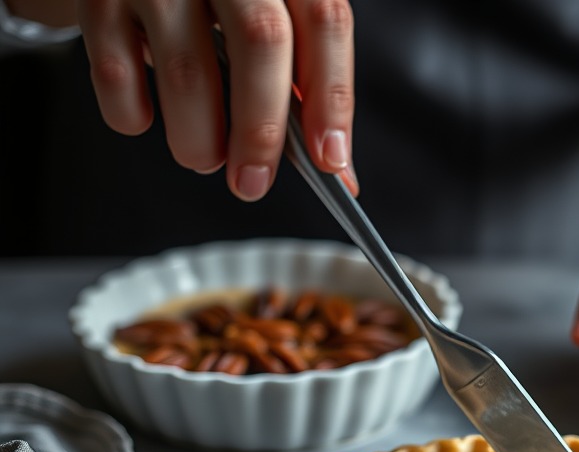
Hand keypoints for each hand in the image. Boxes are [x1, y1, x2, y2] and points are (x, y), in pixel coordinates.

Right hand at [75, 0, 357, 199]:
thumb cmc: (216, 0)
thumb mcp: (270, 23)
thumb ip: (303, 86)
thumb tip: (337, 171)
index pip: (324, 21)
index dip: (331, 97)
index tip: (329, 160)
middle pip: (262, 42)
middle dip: (262, 132)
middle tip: (252, 182)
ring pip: (187, 70)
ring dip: (199, 139)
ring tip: (204, 157)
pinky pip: (116, 72)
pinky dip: (133, 114)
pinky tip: (146, 117)